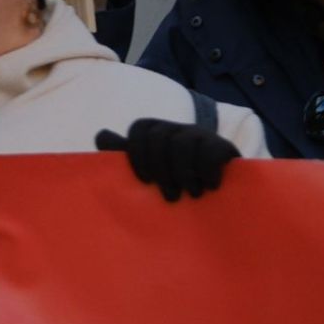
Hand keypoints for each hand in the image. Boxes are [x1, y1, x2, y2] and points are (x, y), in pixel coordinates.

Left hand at [96, 118, 237, 200]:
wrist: (219, 191)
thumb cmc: (173, 179)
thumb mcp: (148, 168)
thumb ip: (124, 154)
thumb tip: (101, 136)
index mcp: (155, 130)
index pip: (140, 128)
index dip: (138, 154)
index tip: (145, 181)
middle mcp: (176, 127)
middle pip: (159, 138)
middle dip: (161, 170)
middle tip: (169, 196)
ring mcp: (200, 134)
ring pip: (183, 144)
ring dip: (184, 174)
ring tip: (191, 194)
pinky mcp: (223, 145)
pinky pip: (211, 151)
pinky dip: (208, 171)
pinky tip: (210, 187)